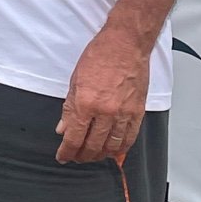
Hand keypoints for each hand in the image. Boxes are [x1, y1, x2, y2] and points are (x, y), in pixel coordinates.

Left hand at [56, 24, 151, 164]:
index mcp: (86, 103)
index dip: (67, 151)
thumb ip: (69, 108)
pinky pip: (129, 137)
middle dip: (82, 156)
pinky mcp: (138, 111)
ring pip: (112, 146)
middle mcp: (106, 112)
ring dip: (100, 155)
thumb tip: (63, 128)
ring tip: (92, 155)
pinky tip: (114, 151)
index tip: (63, 156)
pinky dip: (121, 148)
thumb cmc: (100, 55)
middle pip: (93, 146)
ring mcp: (124, 113)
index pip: (74, 138)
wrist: (126, 44)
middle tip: (76, 157)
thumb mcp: (75, 81)